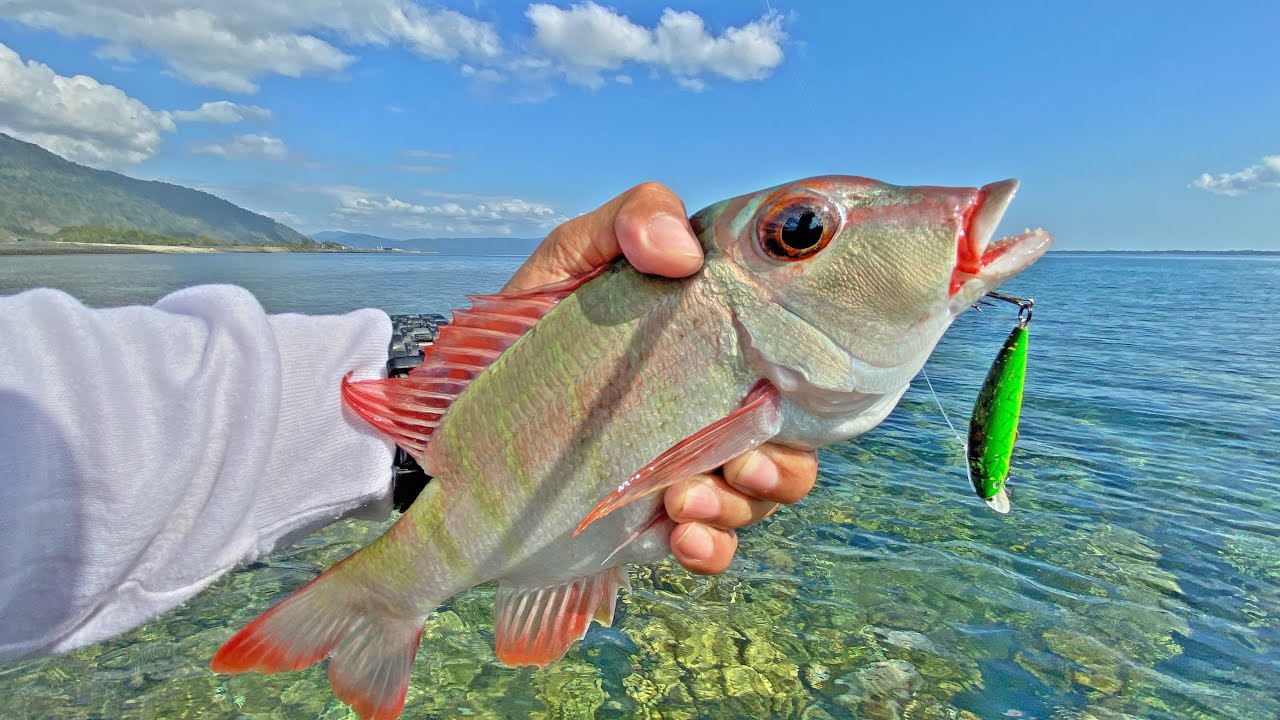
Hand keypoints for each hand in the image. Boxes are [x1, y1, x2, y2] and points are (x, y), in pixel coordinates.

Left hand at [506, 182, 818, 574]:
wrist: (461, 411)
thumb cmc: (530, 324)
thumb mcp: (572, 256)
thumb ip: (629, 219)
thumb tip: (682, 251)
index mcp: (713, 352)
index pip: (793, 374)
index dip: (808, 396)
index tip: (773, 403)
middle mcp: (711, 414)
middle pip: (790, 451)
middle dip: (780, 471)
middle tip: (739, 468)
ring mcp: (685, 472)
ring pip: (756, 502)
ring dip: (736, 510)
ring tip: (683, 504)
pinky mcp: (655, 523)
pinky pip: (711, 548)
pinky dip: (710, 549)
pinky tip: (680, 538)